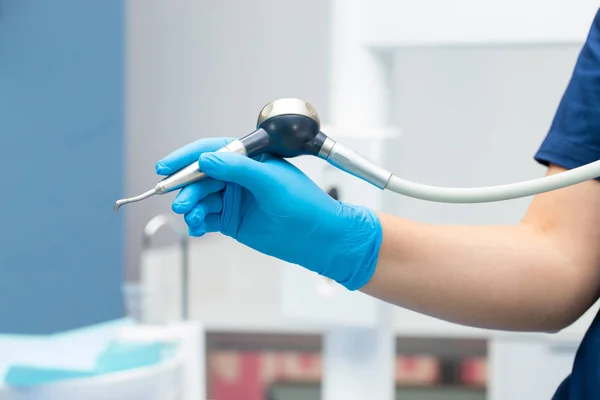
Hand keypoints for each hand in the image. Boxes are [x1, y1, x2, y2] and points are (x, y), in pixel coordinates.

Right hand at [155, 137, 382, 289]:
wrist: (317, 238)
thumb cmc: (304, 204)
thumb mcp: (271, 183)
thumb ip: (238, 170)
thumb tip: (206, 160)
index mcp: (249, 159)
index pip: (211, 151)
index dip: (186, 157)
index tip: (166, 167)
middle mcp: (238, 177)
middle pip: (201, 177)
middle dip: (187, 189)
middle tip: (181, 204)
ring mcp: (234, 199)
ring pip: (201, 199)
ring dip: (192, 208)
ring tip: (192, 219)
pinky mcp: (231, 220)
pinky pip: (206, 218)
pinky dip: (197, 223)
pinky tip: (197, 228)